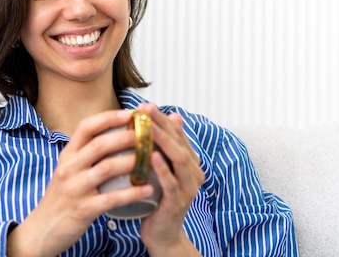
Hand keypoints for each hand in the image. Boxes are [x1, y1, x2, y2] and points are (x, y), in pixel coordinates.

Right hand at [7, 109, 154, 256]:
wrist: (43, 228)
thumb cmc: (60, 197)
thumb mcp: (67, 169)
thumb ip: (84, 154)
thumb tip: (111, 134)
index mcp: (67, 155)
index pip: (86, 127)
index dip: (108, 118)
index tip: (129, 113)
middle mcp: (69, 168)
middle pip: (99, 145)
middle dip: (125, 137)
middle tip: (146, 133)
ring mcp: (75, 188)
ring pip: (106, 168)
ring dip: (131, 161)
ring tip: (151, 157)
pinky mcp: (83, 209)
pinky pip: (111, 198)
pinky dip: (132, 193)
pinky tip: (148, 189)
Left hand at [138, 103, 204, 255]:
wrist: (162, 233)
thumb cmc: (158, 198)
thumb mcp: (162, 169)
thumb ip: (166, 146)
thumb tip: (173, 116)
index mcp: (189, 162)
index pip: (177, 133)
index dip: (162, 118)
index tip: (144, 105)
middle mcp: (193, 172)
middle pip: (179, 142)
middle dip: (162, 124)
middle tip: (145, 109)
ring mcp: (188, 188)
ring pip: (180, 159)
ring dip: (164, 142)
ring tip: (149, 128)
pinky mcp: (178, 202)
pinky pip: (172, 183)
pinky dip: (163, 169)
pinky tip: (151, 157)